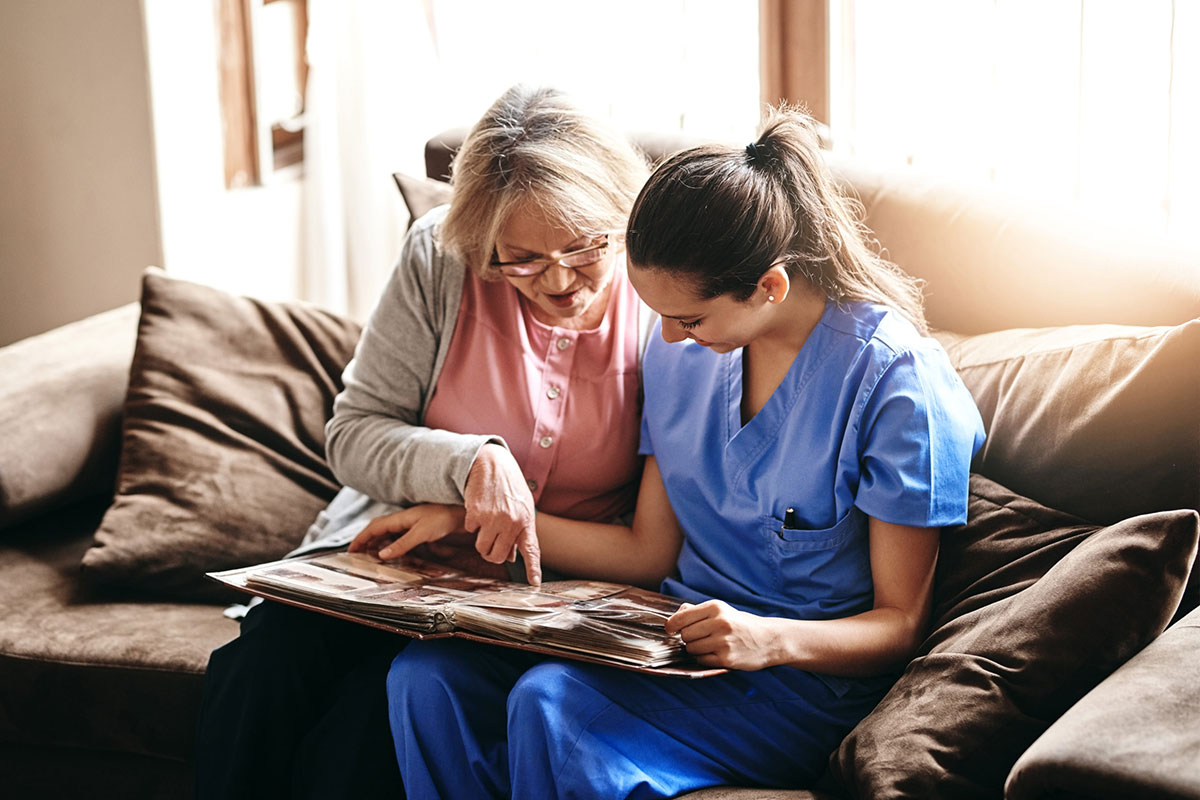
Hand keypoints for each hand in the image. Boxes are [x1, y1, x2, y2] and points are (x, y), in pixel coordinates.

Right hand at [349, 504, 466, 560]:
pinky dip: (397, 548)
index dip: (361, 539)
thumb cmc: (443, 518)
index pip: (373, 528)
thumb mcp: (421, 533)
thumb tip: (381, 554)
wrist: (462, 513)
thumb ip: (402, 544)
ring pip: (390, 536)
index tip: (351, 550)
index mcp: (399, 519)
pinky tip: (397, 555)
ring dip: (381, 546)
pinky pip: (404, 540)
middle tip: (358, 555)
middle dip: (368, 542)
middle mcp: (403, 521)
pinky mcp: (421, 531)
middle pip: (379, 531)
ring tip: (373, 557)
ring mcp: (411, 526)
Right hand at [463, 444, 540, 584]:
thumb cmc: (508, 486)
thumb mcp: (520, 507)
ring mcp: (493, 518)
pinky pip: (469, 530)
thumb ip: (518, 532)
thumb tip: (511, 558)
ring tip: (485, 524)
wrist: (491, 463)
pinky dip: (471, 524)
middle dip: (491, 553)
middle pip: (497, 556)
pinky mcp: (476, 513)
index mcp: (525, 521)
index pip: (531, 550)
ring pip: (482, 548)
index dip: (533, 568)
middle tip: (490, 543)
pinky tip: (478, 509)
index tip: (535, 583)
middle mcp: (511, 522)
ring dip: (480, 541)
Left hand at [665, 599, 776, 670]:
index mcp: (716, 608)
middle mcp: (719, 623)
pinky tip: (715, 653)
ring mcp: (723, 641)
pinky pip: (701, 660)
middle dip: (688, 638)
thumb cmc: (740, 624)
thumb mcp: (721, 611)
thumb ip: (696, 611)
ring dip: (695, 649)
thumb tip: (675, 616)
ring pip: (691, 648)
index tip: (670, 630)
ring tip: (709, 645)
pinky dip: (704, 658)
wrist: (769, 639)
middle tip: (700, 638)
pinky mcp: (726, 658)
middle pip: (685, 635)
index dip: (671, 625)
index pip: (681, 618)